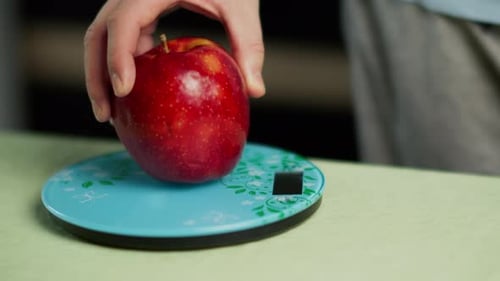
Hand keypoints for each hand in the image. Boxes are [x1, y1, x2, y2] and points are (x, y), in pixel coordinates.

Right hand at [84, 0, 265, 121]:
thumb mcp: (242, 7)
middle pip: (100, 33)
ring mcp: (135, 1)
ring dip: (104, 74)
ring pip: (105, 37)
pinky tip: (134, 93)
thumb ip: (249, 46)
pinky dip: (123, 65)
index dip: (117, 56)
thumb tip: (256, 91)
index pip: (124, 21)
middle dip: (98, 75)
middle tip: (106, 115)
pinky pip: (123, 39)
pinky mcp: (142, 10)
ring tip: (112, 113)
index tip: (124, 92)